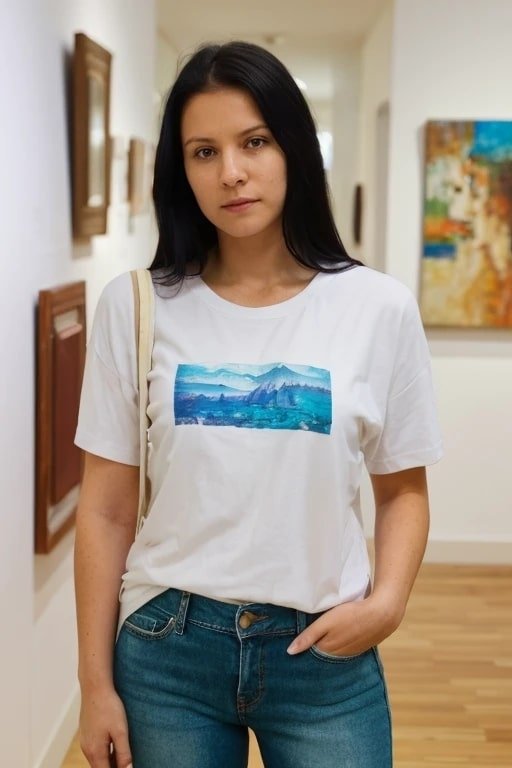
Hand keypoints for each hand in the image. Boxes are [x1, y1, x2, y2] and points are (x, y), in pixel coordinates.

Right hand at [79, 685, 132, 767]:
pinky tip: (114, 744)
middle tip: (127, 763)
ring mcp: (85, 741)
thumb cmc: (108, 707)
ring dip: (110, 761)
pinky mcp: (86, 732)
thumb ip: (124, 753)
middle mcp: (87, 749)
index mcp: (95, 752)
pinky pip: (95, 749)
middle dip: (114, 767)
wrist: (95, 687)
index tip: (128, 767)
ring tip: (124, 757)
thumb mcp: (120, 731)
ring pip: (98, 759)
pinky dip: (105, 752)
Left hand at [286, 594, 401, 656]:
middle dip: (314, 650)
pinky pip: (346, 649)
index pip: (310, 654)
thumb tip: (290, 652)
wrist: (382, 614)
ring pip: (334, 653)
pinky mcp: (361, 647)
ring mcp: (351, 652)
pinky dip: (341, 645)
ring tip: (322, 638)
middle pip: (322, 654)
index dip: (303, 649)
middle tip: (305, 642)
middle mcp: (338, 656)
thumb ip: (308, 636)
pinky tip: (340, 636)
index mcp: (328, 650)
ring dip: (328, 648)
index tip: (293, 646)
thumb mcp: (326, 622)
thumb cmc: (351, 615)